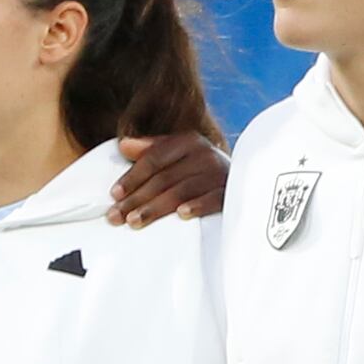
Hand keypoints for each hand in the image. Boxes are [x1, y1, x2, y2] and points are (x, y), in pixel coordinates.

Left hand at [109, 132, 230, 223]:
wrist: (249, 181)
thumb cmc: (203, 171)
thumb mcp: (179, 155)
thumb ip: (151, 150)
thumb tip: (123, 146)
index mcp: (188, 142)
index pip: (154, 159)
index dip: (132, 176)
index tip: (115, 194)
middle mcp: (203, 154)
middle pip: (163, 178)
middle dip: (137, 198)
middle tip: (116, 216)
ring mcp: (218, 174)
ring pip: (181, 191)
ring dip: (155, 208)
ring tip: (135, 221)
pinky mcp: (230, 193)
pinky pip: (212, 200)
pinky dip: (197, 206)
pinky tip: (181, 215)